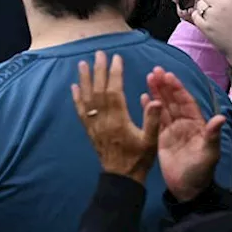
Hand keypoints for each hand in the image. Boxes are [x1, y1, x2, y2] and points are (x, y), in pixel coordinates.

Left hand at [72, 51, 160, 184]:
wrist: (121, 177)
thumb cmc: (139, 159)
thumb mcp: (151, 141)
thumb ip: (152, 120)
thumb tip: (156, 100)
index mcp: (119, 119)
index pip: (114, 91)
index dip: (115, 73)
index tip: (117, 58)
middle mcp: (103, 119)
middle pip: (99, 90)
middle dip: (99, 70)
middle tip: (99, 53)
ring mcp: (94, 124)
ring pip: (87, 98)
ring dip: (84, 79)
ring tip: (83, 63)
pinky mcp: (89, 130)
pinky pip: (80, 111)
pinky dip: (77, 98)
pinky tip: (74, 87)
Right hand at [147, 68, 225, 201]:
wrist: (187, 190)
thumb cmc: (200, 172)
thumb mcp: (209, 154)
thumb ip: (212, 135)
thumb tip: (220, 117)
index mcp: (197, 125)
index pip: (186, 102)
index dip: (177, 89)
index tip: (169, 76)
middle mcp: (184, 124)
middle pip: (173, 101)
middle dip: (165, 86)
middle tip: (155, 71)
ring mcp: (172, 130)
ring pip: (164, 107)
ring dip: (156, 92)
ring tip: (148, 78)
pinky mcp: (160, 138)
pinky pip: (155, 119)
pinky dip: (149, 107)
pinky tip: (143, 97)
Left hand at [192, 0, 231, 60]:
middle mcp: (223, 5)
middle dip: (210, 0)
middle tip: (218, 10)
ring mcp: (213, 16)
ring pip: (200, 4)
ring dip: (204, 9)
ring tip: (216, 18)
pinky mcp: (205, 27)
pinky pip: (195, 15)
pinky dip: (199, 18)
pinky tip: (210, 23)